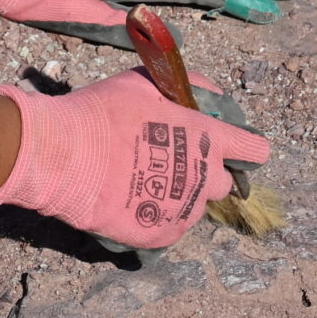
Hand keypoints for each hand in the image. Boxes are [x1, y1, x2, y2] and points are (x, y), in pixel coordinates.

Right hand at [0, 68, 271, 249]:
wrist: (63, 156)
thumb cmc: (104, 112)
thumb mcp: (146, 82)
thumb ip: (186, 86)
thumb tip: (210, 94)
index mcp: (208, 138)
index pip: (253, 149)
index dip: (248, 148)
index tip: (242, 149)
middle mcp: (204, 178)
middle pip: (224, 183)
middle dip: (208, 172)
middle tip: (176, 161)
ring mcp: (184, 210)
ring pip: (196, 205)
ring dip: (181, 194)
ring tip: (145, 180)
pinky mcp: (161, 235)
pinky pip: (171, 227)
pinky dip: (158, 216)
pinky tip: (134, 200)